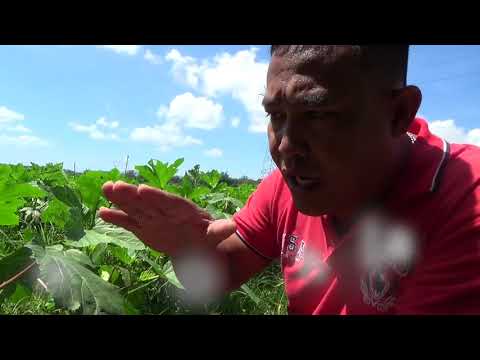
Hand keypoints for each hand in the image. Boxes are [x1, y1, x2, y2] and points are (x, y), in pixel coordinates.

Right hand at [98, 181, 236, 255]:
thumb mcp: (215, 236)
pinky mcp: (145, 228)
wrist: (198, 250)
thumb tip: (233, 226)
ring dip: (121, 200)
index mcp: (183, 212)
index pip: (169, 203)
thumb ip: (219, 231)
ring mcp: (154, 219)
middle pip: (149, 202)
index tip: (142, 189)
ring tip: (106, 188)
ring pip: (136, 208)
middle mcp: (166, 212)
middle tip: (115, 185)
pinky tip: (103, 212)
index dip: (156, 197)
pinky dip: (118, 218)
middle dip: (133, 195)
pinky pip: (130, 223)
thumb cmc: (208, 241)